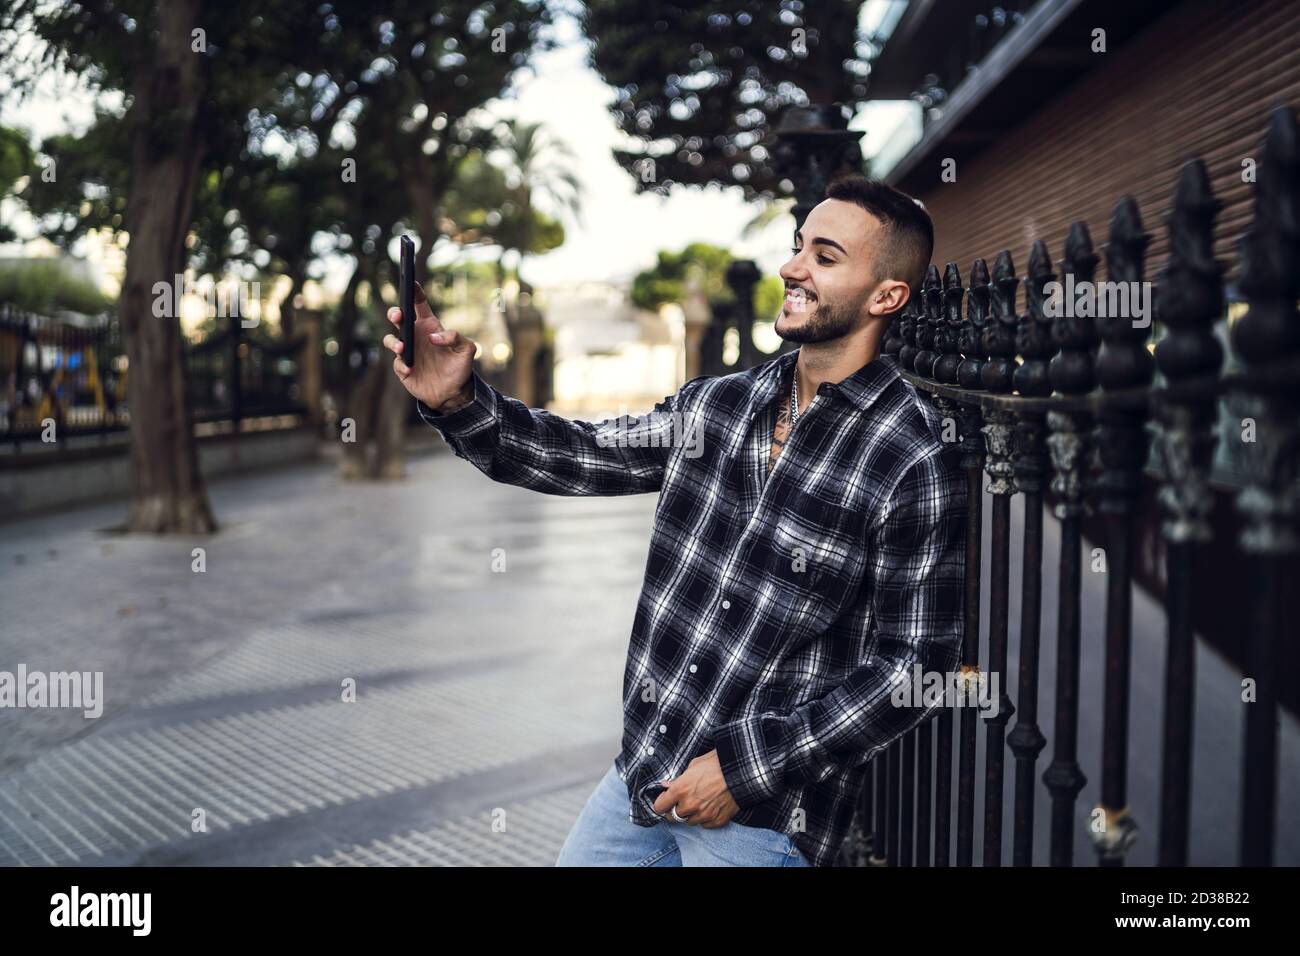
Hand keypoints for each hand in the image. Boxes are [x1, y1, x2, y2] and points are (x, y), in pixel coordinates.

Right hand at [382, 282, 476, 411]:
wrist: (453, 394)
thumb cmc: (460, 368)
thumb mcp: (467, 350)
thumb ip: (455, 337)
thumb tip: (433, 336)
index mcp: (429, 326)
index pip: (419, 304)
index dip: (413, 291)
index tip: (410, 282)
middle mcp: (415, 336)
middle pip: (398, 317)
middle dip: (395, 313)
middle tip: (399, 316)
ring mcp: (407, 352)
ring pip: (390, 339)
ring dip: (393, 341)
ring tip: (402, 348)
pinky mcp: (403, 368)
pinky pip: (396, 363)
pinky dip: (401, 364)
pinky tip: (410, 369)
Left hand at [652, 749, 739, 827]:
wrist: (741, 771)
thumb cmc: (717, 763)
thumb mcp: (693, 765)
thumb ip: (678, 778)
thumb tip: (666, 785)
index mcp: (680, 790)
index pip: (659, 807)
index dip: (661, 803)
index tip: (664, 801)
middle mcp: (689, 805)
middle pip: (672, 817)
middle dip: (675, 810)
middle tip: (681, 802)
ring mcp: (703, 815)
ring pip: (689, 822)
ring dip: (691, 814)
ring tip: (700, 802)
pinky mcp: (716, 821)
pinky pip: (704, 825)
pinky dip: (705, 818)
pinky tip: (710, 807)